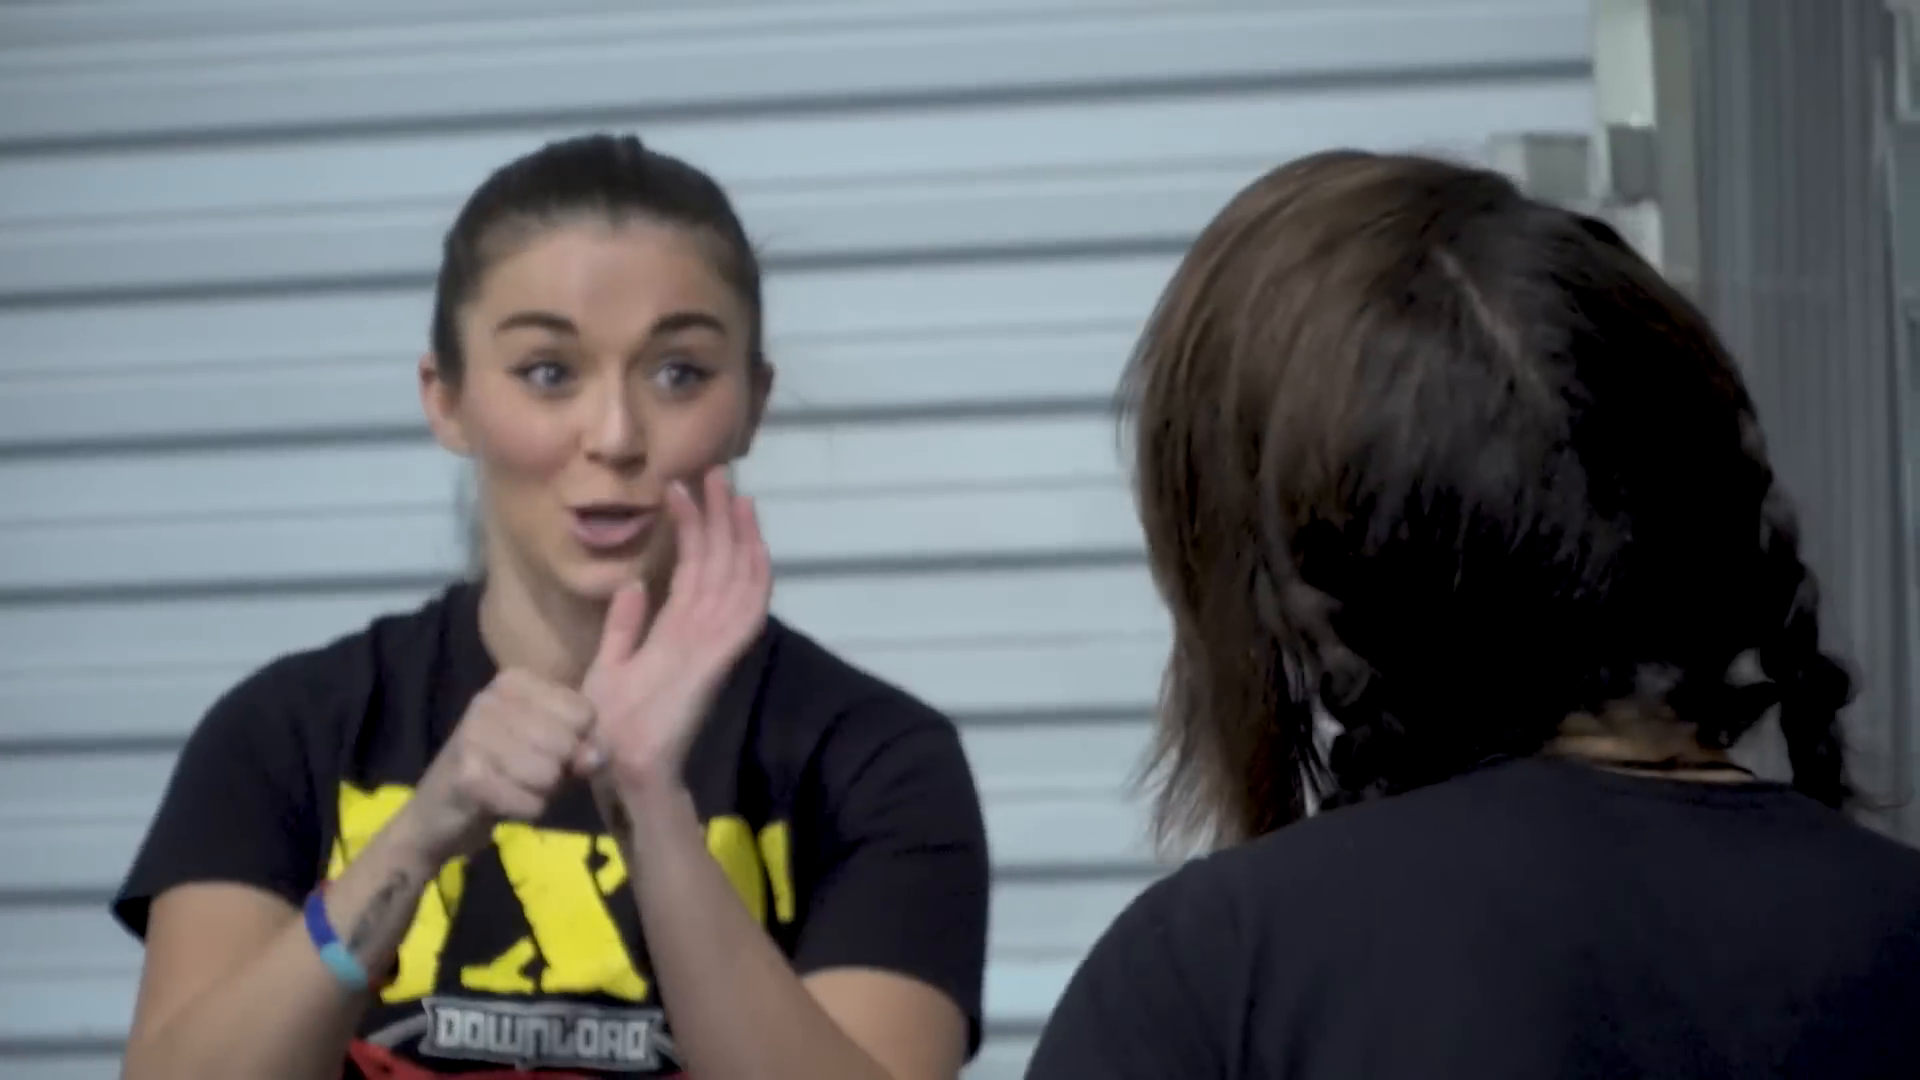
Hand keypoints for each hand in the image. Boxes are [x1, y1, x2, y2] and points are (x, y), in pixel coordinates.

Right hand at [391, 668, 599, 865]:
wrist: (437, 814)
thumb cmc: (504, 773)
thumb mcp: (550, 751)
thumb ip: (582, 747)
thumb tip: (598, 755)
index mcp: (514, 681)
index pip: (584, 711)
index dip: (578, 742)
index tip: (547, 749)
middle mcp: (490, 698)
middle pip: (568, 743)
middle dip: (558, 772)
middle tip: (525, 773)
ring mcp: (474, 733)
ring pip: (550, 774)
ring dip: (540, 793)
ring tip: (511, 786)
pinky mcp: (467, 774)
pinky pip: (531, 802)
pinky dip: (526, 811)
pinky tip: (500, 803)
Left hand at [583, 466, 771, 794]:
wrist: (613, 762)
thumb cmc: (606, 725)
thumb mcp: (609, 664)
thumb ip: (625, 626)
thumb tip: (633, 584)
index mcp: (678, 632)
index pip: (696, 572)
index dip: (696, 529)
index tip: (687, 488)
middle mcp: (702, 632)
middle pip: (721, 564)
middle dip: (720, 516)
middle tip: (716, 470)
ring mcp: (714, 643)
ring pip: (737, 577)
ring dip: (737, 533)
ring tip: (730, 489)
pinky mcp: (718, 657)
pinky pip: (747, 610)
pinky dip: (754, 574)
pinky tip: (751, 540)